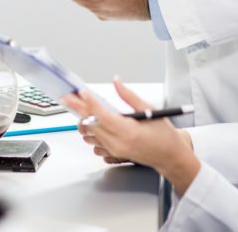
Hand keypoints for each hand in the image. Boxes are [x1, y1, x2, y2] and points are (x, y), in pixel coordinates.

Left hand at [61, 79, 199, 193]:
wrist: (169, 156)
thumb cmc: (163, 134)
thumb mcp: (149, 110)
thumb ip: (129, 96)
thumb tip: (117, 82)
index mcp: (128, 131)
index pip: (102, 115)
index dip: (90, 102)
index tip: (82, 92)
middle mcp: (118, 143)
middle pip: (90, 124)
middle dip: (78, 108)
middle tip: (68, 96)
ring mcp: (114, 150)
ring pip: (89, 134)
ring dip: (83, 120)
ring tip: (80, 107)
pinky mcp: (112, 154)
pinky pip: (94, 143)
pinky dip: (91, 132)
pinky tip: (92, 123)